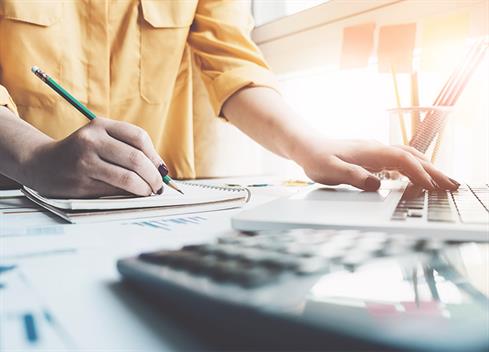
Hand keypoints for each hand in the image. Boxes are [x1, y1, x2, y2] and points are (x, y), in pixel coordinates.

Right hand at [24, 117, 167, 197]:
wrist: (42, 164)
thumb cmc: (82, 152)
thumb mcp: (101, 138)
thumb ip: (128, 147)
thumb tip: (161, 169)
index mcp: (100, 125)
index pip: (138, 137)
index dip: (155, 155)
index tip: (162, 169)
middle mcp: (91, 141)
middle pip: (136, 159)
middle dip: (154, 176)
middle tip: (159, 185)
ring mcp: (85, 162)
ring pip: (128, 178)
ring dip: (145, 188)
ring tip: (149, 191)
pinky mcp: (81, 183)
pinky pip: (114, 190)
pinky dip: (129, 194)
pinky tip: (132, 195)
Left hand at [297, 138, 459, 191]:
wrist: (306, 146)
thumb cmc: (316, 157)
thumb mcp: (329, 170)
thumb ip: (352, 176)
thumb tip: (376, 184)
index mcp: (369, 151)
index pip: (401, 159)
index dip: (418, 172)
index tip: (430, 186)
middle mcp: (376, 149)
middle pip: (411, 156)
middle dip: (433, 170)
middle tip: (451, 185)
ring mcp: (375, 152)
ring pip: (408, 157)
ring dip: (427, 168)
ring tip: (443, 182)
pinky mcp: (373, 157)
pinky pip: (400, 160)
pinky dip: (414, 168)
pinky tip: (418, 177)